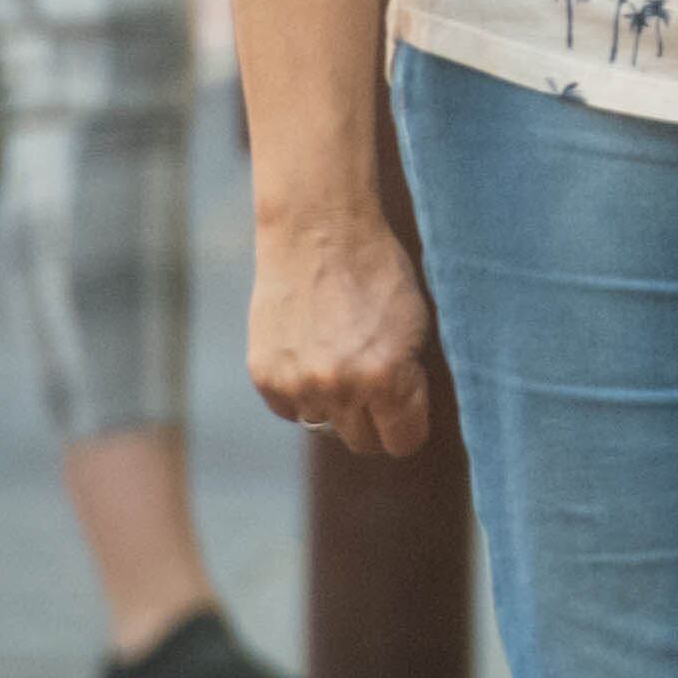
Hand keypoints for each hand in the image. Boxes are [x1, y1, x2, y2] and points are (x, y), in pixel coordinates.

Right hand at [248, 209, 435, 457]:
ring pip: (323, 424)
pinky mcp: (264, 378)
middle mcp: (341, 389)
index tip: (404, 411)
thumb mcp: (414, 327)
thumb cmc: (377, 274)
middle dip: (372, 419)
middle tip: (372, 382)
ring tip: (338, 353)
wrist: (318, 235)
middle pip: (362, 442)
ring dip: (333, 403)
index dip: (407, 426)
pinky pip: (288, 409)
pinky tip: (308, 350)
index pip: (403, 442)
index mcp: (388, 378)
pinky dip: (299, 390)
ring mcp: (298, 385)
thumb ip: (406, 380)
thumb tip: (397, 420)